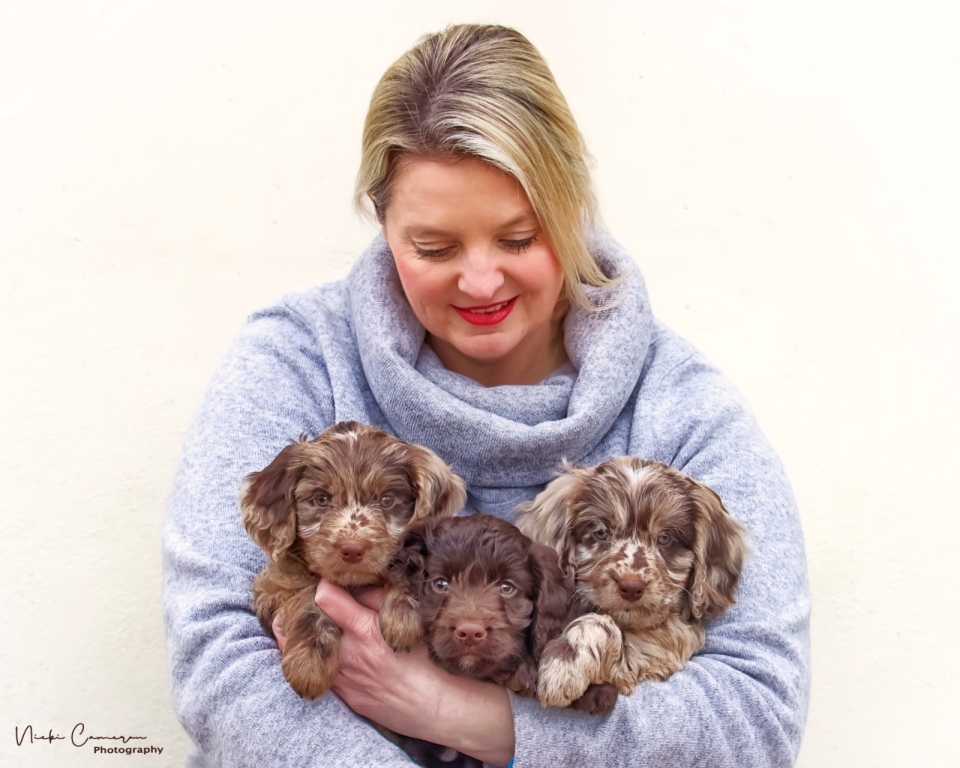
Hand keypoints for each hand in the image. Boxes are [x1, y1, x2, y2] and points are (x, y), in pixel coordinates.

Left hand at [272, 579, 515, 766]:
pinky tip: (323, 648)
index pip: (326, 596)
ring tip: (300, 621)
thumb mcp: (408, 621)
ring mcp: (342, 677)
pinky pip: (319, 670)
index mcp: (364, 630)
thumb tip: (361, 581)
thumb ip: (380, 599)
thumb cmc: (428, 660)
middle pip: (306, 624)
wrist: (435, 707)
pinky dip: (314, 658)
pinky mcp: (344, 694)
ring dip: (301, 635)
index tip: (326, 577)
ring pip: (303, 651)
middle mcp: (347, 654)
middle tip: (299, 598)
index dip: (324, 582)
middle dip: (300, 609)